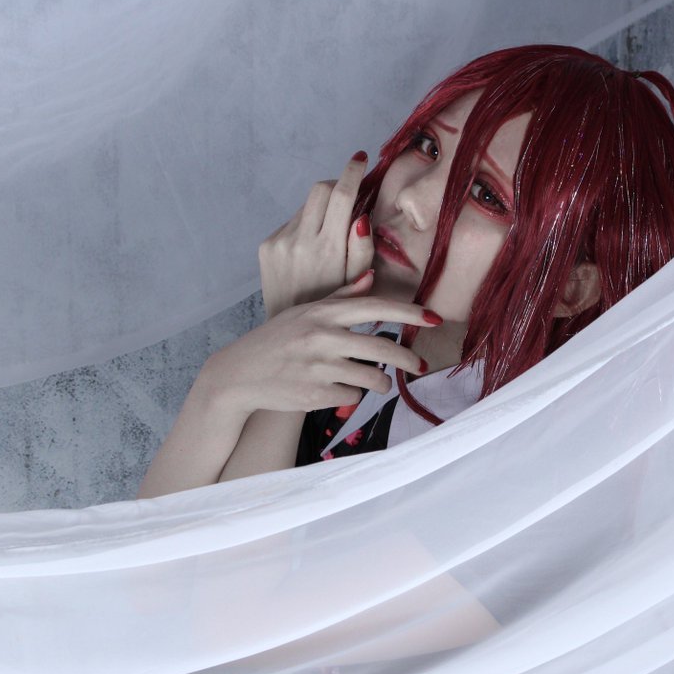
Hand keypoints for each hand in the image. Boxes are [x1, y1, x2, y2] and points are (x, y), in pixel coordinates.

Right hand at [201, 270, 441, 415]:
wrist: (240, 373)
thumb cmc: (276, 339)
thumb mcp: (304, 311)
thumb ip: (340, 296)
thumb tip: (371, 277)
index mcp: (323, 313)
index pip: (376, 308)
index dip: (409, 313)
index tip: (434, 317)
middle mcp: (322, 337)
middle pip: (383, 348)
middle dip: (409, 359)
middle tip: (421, 365)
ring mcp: (319, 368)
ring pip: (372, 378)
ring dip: (382, 383)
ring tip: (380, 383)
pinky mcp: (314, 395)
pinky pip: (352, 397)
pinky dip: (352, 395)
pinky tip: (341, 390)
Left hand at [258, 151, 375, 319]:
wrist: (288, 326)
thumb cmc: (333, 304)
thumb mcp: (359, 282)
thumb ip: (363, 249)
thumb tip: (361, 217)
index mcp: (328, 250)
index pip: (342, 195)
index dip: (352, 172)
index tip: (360, 158)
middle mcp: (300, 241)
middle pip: (321, 189)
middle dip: (338, 184)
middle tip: (351, 193)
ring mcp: (279, 242)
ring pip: (306, 205)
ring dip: (322, 209)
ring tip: (330, 234)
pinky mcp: (267, 245)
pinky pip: (291, 221)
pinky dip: (305, 225)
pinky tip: (310, 248)